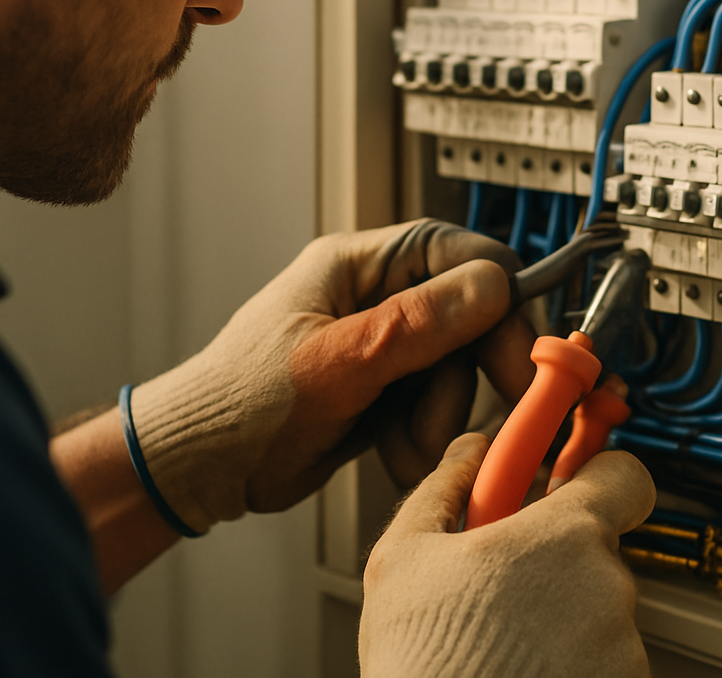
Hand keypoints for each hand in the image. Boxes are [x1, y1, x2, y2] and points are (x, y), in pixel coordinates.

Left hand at [129, 219, 536, 533]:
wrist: (199, 469)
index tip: (522, 348)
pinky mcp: (384, 388)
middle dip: (475, 368)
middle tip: (503, 408)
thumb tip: (493, 286)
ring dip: (443, 413)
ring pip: (456, 366)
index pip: (455, 253)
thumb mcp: (335, 363)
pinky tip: (395, 453)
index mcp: (360, 265)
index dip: (498, 295)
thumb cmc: (241, 404)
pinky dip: (426, 434)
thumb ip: (415, 324)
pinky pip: (434, 403)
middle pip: (467, 313)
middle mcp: (377, 296)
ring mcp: (382, 344)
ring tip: (406, 445)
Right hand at [359, 434, 655, 677]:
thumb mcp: (403, 558)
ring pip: (598, 609)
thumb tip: (469, 451)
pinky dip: (570, 662)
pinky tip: (518, 671)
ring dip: (561, 616)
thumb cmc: (422, 669)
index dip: (600, 475)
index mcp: (566, 537)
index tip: (578, 480)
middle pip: (599, 548)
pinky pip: (603, 660)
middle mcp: (609, 590)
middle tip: (504, 582)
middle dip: (556, 559)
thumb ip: (444, 487)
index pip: (625, 477)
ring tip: (502, 641)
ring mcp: (623, 651)